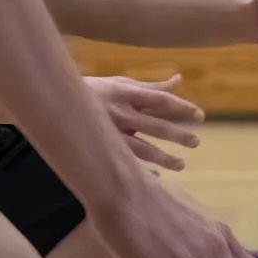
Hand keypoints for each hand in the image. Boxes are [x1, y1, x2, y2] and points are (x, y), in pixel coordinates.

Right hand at [88, 73, 202, 174]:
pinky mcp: (101, 148)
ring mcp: (110, 133)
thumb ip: (151, 86)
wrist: (56, 103)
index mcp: (127, 93)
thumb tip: (178, 79)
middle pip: (155, 126)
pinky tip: (155, 178)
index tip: (200, 116)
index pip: (161, 100)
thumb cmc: (96, 91)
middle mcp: (120, 113)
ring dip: (163, 158)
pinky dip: (140, 171)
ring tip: (181, 166)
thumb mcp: (122, 83)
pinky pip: (124, 162)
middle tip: (197, 143)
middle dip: (177, 135)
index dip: (182, 108)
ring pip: (141, 149)